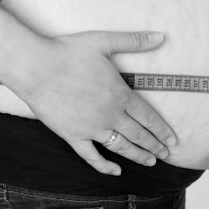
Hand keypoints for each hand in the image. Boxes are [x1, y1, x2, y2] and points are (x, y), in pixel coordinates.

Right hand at [10, 31, 175, 175]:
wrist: (35, 67)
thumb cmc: (68, 52)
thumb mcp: (104, 41)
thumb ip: (134, 41)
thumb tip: (160, 36)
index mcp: (121, 94)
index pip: (148, 117)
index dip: (162, 130)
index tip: (173, 140)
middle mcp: (110, 115)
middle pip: (139, 135)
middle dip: (155, 146)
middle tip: (167, 154)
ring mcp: (92, 128)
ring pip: (121, 147)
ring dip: (138, 156)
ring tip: (151, 162)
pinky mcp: (73, 135)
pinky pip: (91, 156)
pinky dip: (105, 166)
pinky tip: (116, 171)